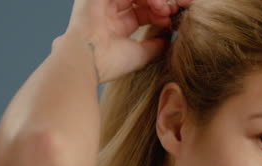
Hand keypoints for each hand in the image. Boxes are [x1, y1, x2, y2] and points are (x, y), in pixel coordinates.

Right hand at [54, 0, 191, 83]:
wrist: (87, 62)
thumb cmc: (108, 63)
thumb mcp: (140, 54)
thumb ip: (155, 47)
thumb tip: (169, 41)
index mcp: (115, 25)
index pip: (143, 11)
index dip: (160, 14)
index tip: (172, 21)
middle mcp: (108, 11)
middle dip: (161, 3)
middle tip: (174, 10)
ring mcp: (102, 1)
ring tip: (165, 9)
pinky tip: (156, 3)